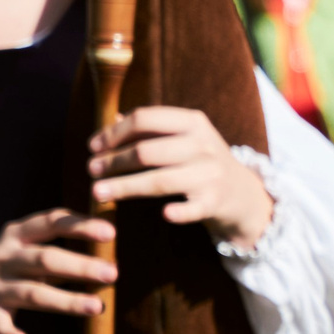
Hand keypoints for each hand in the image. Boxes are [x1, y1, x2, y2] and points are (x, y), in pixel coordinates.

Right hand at [0, 208, 117, 333]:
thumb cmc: (14, 268)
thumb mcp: (31, 249)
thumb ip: (64, 249)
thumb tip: (112, 258)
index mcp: (17, 235)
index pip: (50, 223)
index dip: (80, 226)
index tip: (111, 233)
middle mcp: (4, 257)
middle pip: (45, 259)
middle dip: (80, 265)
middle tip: (113, 273)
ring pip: (32, 293)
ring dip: (65, 300)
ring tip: (97, 307)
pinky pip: (0, 325)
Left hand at [89, 106, 274, 250]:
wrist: (243, 193)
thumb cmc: (201, 161)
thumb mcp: (184, 137)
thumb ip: (151, 128)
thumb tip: (110, 118)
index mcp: (193, 122)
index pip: (145, 119)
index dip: (114, 133)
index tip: (92, 147)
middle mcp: (204, 145)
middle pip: (147, 151)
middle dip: (113, 161)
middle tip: (90, 170)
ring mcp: (211, 174)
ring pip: (161, 180)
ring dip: (124, 187)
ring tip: (97, 192)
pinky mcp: (216, 201)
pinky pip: (194, 208)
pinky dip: (180, 212)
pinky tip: (164, 214)